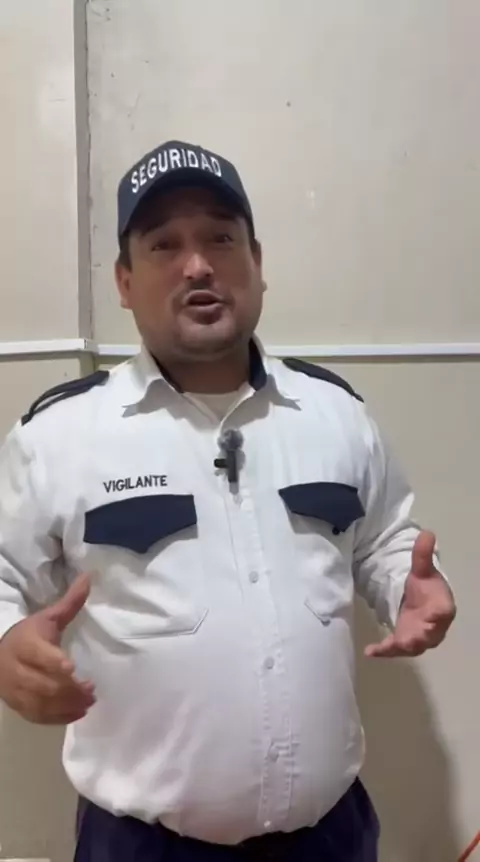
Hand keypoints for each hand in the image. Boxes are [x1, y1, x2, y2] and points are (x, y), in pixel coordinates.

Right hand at [0, 573, 94, 723]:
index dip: (53, 662)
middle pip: (42, 684)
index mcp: (25, 644)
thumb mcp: (48, 617)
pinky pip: (37, 716)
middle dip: (68, 689)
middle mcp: (16, 669)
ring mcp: (15, 691)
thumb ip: (70, 602)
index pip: (38, 655)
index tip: (71, 668)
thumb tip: (88, 577)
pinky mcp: (17, 706)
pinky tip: (78, 713)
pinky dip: (58, 717)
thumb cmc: (29, 635)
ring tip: (89, 702)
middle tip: (91, 690)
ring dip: (67, 705)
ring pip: (40, 703)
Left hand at [365, 530, 455, 657]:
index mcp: (441, 607)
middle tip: (406, 641)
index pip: (443, 612)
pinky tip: (369, 651)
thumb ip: (422, 554)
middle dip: (419, 638)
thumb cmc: (425, 587)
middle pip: (429, 636)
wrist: (422, 601)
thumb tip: (427, 533)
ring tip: (384, 648)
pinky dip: (383, 651)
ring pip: (412, 646)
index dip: (439, 615)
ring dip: (399, 647)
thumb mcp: (422, 569)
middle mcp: (434, 627)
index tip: (435, 614)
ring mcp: (419, 637)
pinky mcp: (405, 642)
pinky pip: (395, 649)